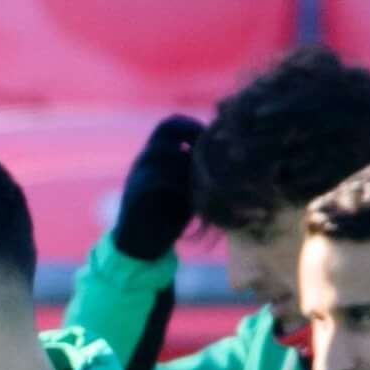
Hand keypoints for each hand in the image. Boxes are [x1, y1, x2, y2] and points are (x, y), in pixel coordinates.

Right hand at [113, 115, 204, 263]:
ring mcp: (138, 175)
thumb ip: (201, 167)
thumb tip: (234, 151)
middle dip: (192, 133)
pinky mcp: (136, 194)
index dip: (194, 126)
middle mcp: (145, 160)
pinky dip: (179, 183)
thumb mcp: (190, 185)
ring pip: (164, 151)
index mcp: (155, 154)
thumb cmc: (171, 215)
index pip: (172, 123)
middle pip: (166, 127)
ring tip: (203, 175)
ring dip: (188, 159)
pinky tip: (193, 195)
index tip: (215, 138)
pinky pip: (158, 178)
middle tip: (211, 150)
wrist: (142, 245)